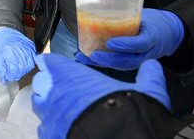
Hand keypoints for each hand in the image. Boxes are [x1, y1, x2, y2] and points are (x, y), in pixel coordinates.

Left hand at [0, 27, 36, 83]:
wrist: (5, 29)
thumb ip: (1, 69)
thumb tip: (4, 80)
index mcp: (11, 53)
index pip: (15, 71)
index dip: (11, 75)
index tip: (7, 75)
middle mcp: (21, 51)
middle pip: (23, 70)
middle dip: (17, 74)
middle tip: (11, 73)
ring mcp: (28, 48)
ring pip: (30, 66)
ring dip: (23, 69)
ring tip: (16, 68)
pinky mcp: (31, 47)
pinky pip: (33, 59)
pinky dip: (28, 63)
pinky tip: (22, 62)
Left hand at [32, 54, 169, 138]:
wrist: (118, 138)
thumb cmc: (127, 110)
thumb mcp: (146, 91)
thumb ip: (148, 76)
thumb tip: (153, 66)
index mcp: (71, 75)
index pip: (51, 62)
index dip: (52, 64)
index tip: (50, 65)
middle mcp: (54, 92)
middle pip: (41, 84)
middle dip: (49, 86)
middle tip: (61, 91)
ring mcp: (50, 115)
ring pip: (39, 106)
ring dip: (48, 106)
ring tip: (61, 111)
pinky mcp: (51, 134)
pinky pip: (45, 128)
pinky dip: (52, 128)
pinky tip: (63, 130)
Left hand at [76, 8, 184, 69]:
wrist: (170, 33)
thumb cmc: (155, 21)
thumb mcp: (145, 14)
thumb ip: (126, 13)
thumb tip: (98, 3)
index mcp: (154, 36)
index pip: (140, 44)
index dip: (125, 44)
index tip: (110, 42)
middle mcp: (148, 51)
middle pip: (129, 60)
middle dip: (109, 60)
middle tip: (93, 55)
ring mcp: (142, 59)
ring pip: (123, 65)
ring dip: (103, 63)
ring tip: (85, 58)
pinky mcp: (135, 62)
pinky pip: (120, 64)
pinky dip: (104, 63)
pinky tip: (88, 59)